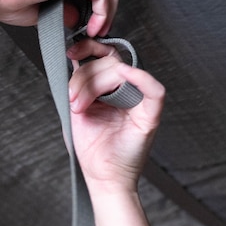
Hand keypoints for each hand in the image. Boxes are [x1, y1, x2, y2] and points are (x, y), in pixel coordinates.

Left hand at [66, 39, 164, 195]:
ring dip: (94, 84)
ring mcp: (139, 101)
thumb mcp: (76, 110)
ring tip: (79, 107)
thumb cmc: (92, 149)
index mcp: (110, 88)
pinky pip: (154, 90)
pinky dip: (140, 78)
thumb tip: (72, 59)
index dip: (89, 48)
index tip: (71, 52)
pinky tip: (124, 75)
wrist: (102, 178)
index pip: (104, 56)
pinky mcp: (150, 115)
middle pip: (108, 62)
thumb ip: (76, 84)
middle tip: (73, 100)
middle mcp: (126, 91)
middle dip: (84, 77)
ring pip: (121, 71)